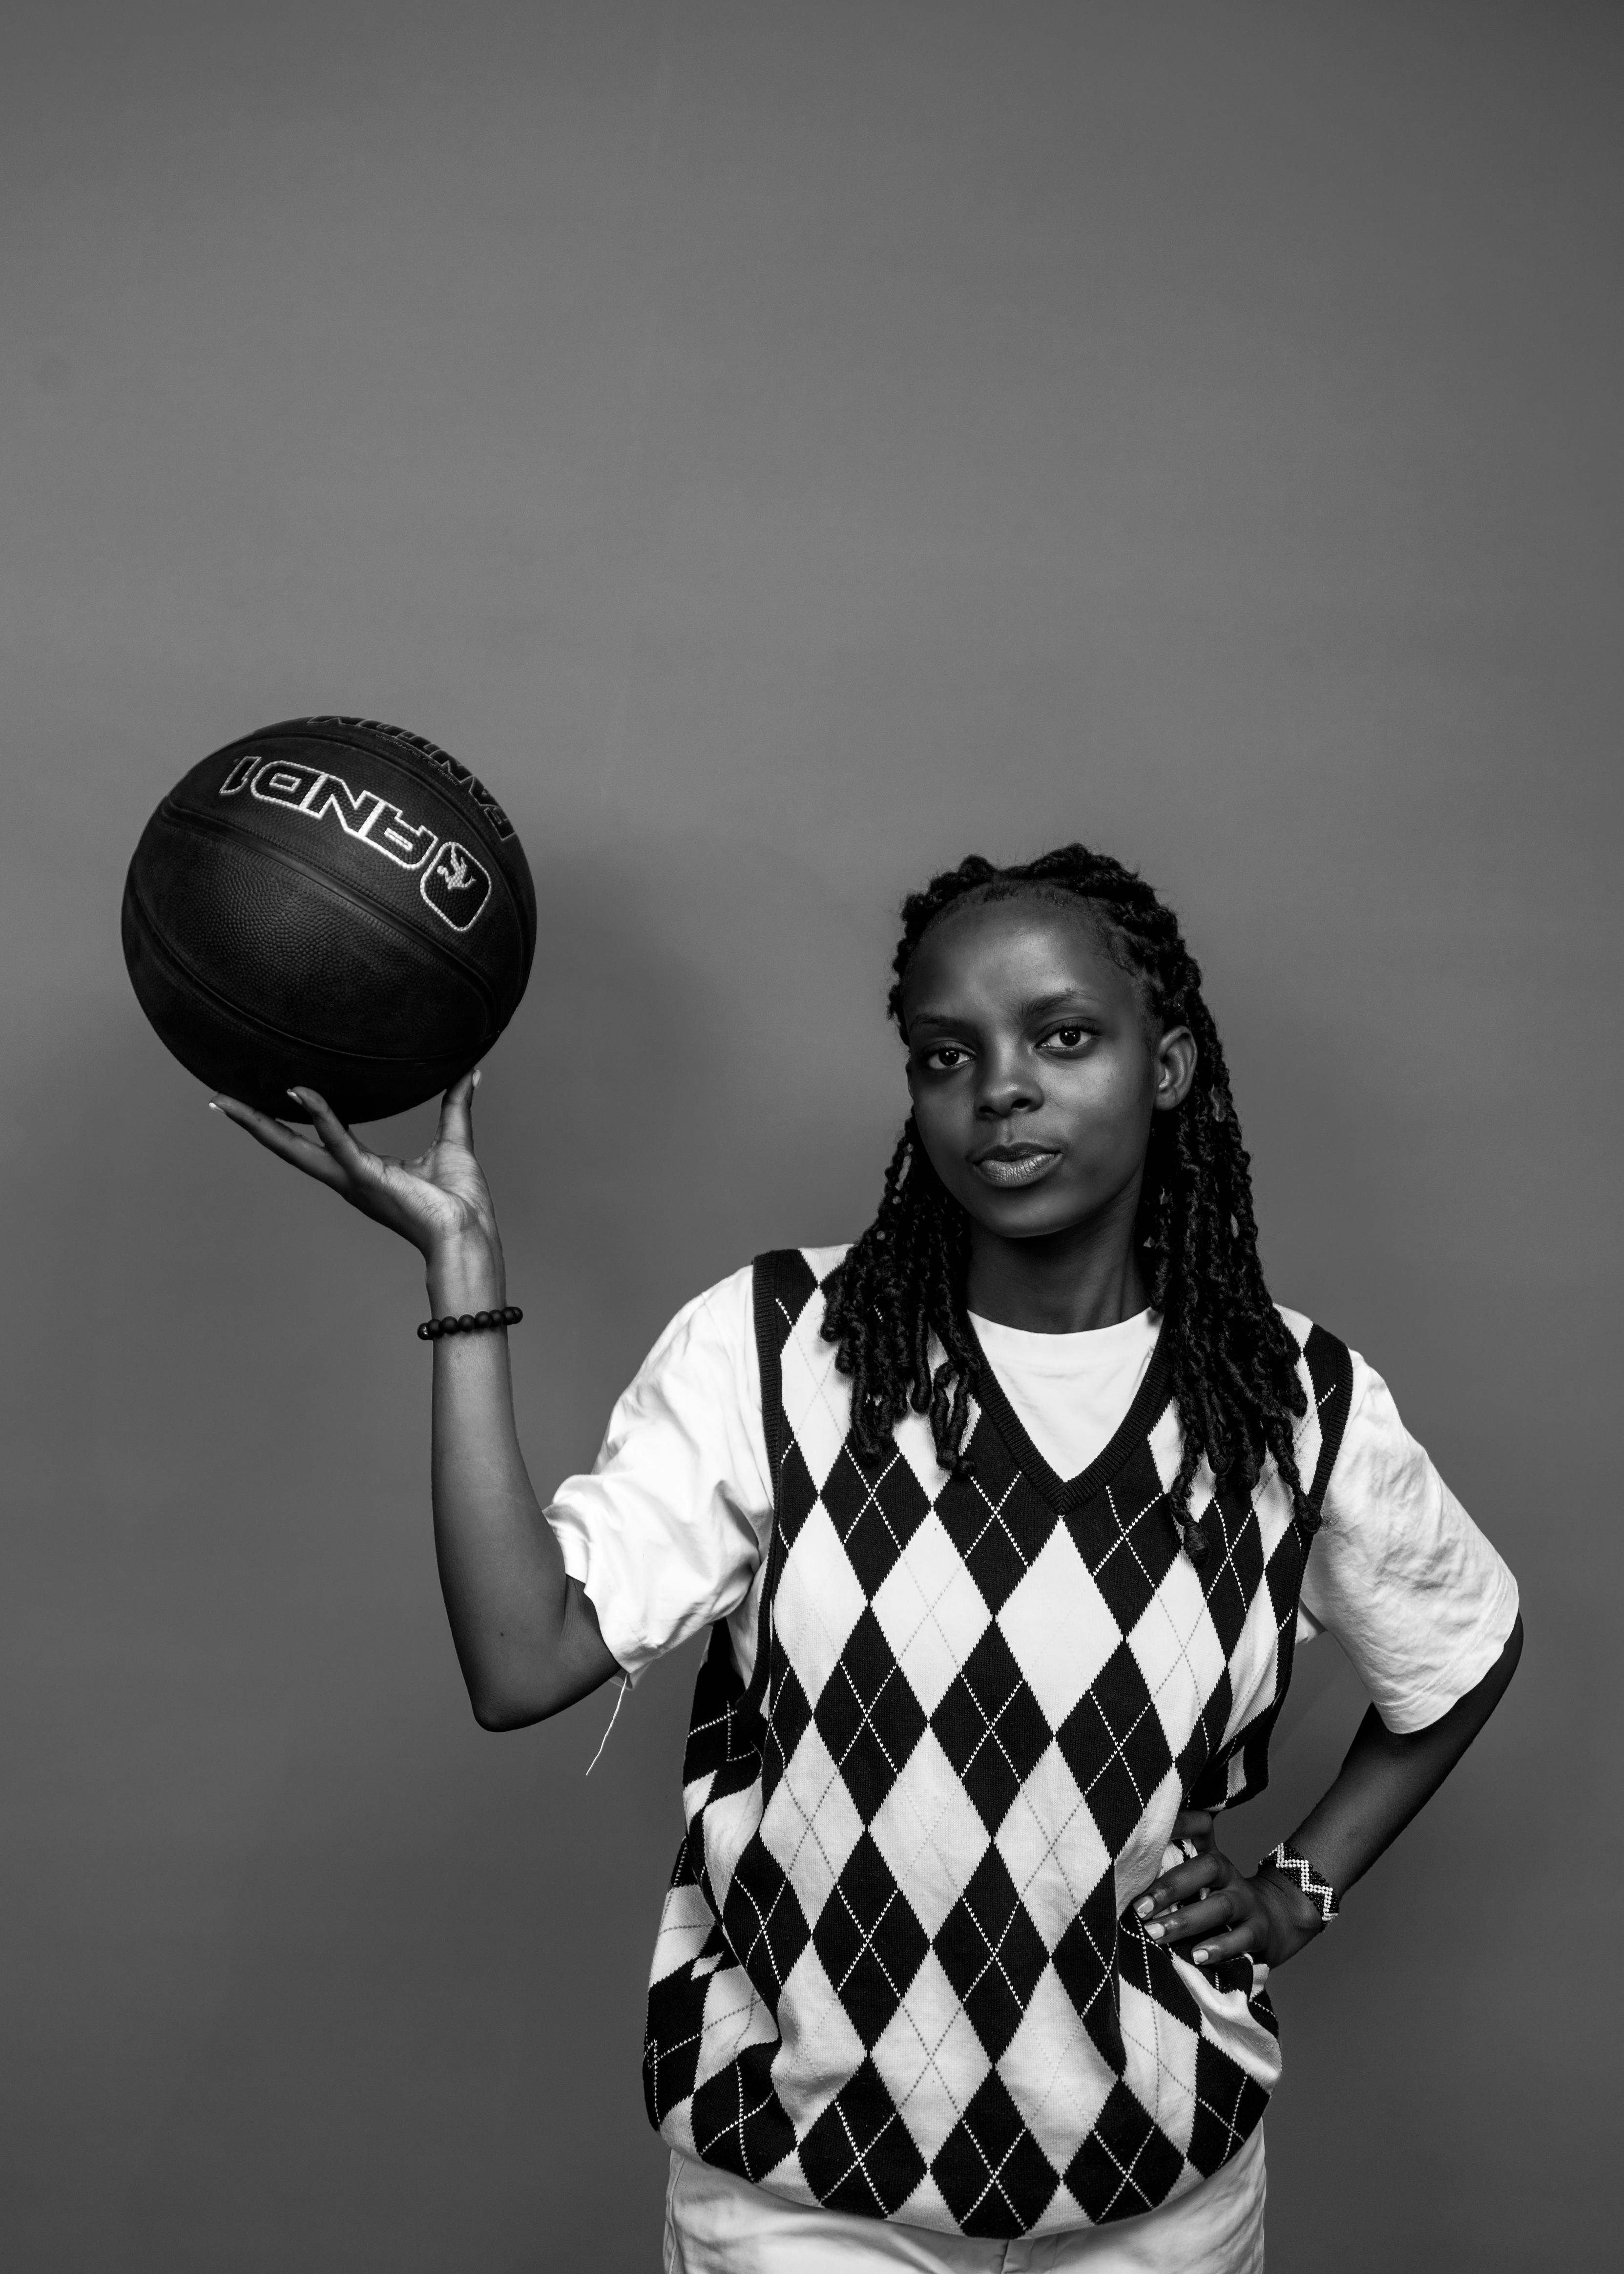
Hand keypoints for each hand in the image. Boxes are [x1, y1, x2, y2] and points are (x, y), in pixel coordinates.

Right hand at [212, 1071, 499, 1264]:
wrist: (469, 1231)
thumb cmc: (460, 1200)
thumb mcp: (453, 1140)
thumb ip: (454, 1105)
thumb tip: (467, 1073)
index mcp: (363, 1170)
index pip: (316, 1141)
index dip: (290, 1121)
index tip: (268, 1097)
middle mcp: (348, 1177)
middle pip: (288, 1148)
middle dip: (254, 1125)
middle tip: (219, 1101)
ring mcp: (353, 1179)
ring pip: (294, 1149)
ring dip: (260, 1124)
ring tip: (227, 1101)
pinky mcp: (367, 1177)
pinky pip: (337, 1142)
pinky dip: (319, 1116)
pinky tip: (299, 1092)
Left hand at [1133, 1808, 1323, 1971]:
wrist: (1275, 1922)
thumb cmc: (1215, 1903)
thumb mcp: (1196, 1884)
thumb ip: (1167, 1877)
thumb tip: (1119, 1881)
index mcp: (1210, 1857)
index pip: (1199, 1826)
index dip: (1178, 1822)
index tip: (1144, 1826)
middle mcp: (1229, 1875)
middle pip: (1207, 1868)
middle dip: (1170, 1886)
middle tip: (1139, 1907)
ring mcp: (1247, 1903)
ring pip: (1221, 1905)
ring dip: (1186, 1920)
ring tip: (1156, 1933)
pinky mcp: (1259, 1932)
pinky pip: (1242, 1939)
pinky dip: (1219, 1948)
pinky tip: (1197, 1956)